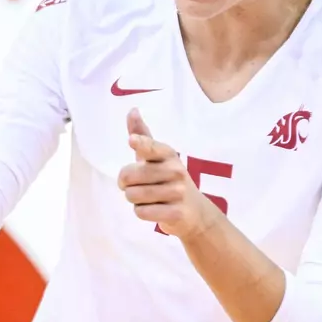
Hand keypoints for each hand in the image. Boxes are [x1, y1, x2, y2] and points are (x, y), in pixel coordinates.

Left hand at [118, 109, 219, 240]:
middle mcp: (175, 171)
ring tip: (150, 198)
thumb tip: (132, 109)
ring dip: (134, 200)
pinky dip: (142, 212)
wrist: (195, 212)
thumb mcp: (157, 157)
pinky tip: (155, 210)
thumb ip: (143, 135)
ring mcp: (178, 192)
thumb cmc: (168, 179)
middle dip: (125, 184)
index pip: (151, 147)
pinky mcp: (176, 212)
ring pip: (132, 195)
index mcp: (168, 154)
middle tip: (138, 186)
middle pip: (129, 176)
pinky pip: (141, 212)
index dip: (140, 143)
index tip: (132, 140)